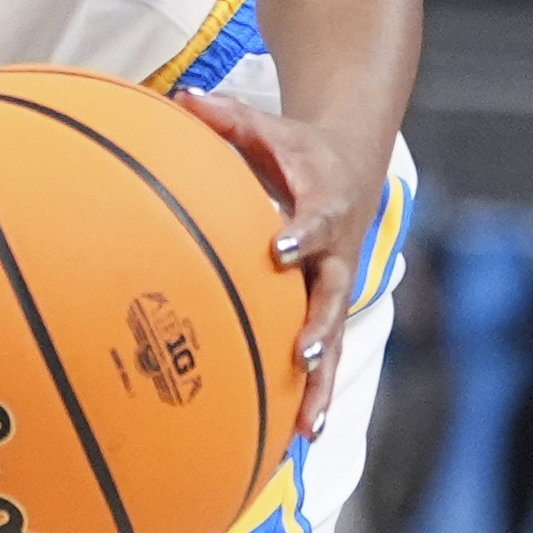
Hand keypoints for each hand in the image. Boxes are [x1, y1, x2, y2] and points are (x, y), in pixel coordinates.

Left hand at [177, 90, 376, 440]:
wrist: (350, 165)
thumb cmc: (293, 148)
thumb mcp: (264, 127)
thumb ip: (226, 116)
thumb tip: (182, 97)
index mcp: (323, 206)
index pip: (314, 222)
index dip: (300, 235)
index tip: (278, 249)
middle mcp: (336, 254)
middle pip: (332, 296)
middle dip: (320, 328)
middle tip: (302, 356)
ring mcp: (334, 286)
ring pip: (333, 339)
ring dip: (322, 383)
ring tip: (307, 427)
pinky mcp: (328, 308)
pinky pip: (324, 354)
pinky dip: (314, 392)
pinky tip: (298, 435)